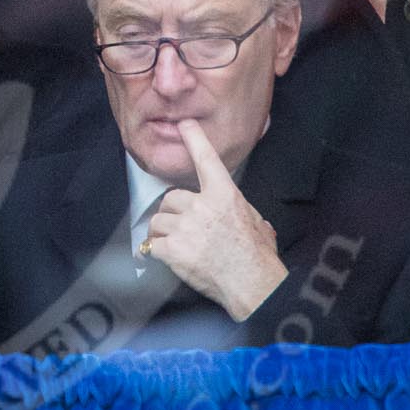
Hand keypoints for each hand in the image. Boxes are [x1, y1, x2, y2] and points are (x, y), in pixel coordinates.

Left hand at [144, 121, 287, 320]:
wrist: (253, 285)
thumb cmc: (258, 257)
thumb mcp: (256, 222)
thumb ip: (239, 209)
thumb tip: (241, 214)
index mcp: (224, 195)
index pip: (206, 159)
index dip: (194, 139)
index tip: (185, 124)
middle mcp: (202, 206)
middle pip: (170, 197)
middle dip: (174, 212)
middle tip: (184, 228)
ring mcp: (185, 228)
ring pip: (158, 221)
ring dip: (163, 232)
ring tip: (178, 246)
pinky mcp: (172, 249)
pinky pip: (152, 245)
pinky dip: (155, 252)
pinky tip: (164, 258)